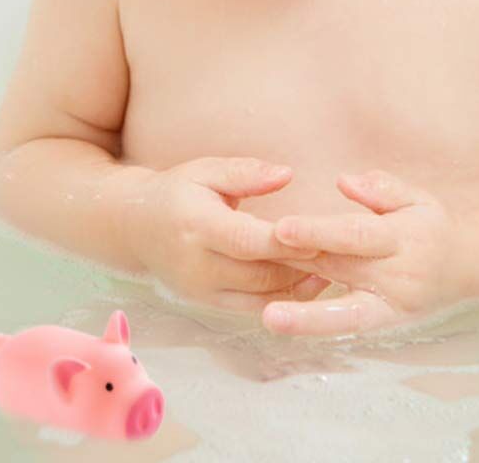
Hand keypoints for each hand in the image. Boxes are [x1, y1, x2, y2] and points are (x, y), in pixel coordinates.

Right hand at [123, 157, 333, 312]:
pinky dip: (284, 299)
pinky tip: (309, 283)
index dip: (289, 242)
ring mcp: (201, 290)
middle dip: (304, 267)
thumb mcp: (205, 170)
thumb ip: (246, 173)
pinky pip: (253, 308)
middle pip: (261, 274)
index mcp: (197, 226)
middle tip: (345, 256)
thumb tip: (288, 175)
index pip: (251, 241)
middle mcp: (197, 265)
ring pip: (262, 297)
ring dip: (299, 287)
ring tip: (337, 270)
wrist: (133, 227)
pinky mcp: (208, 304)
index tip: (325, 234)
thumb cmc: (176, 191)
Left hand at [261, 169, 463, 336]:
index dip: (318, 231)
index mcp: (403, 238)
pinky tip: (282, 323)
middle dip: (297, 267)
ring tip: (269, 316)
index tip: (282, 227)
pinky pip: (347, 326)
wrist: (466, 269)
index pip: (355, 234)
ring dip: (303, 313)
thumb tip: (343, 182)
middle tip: (254, 263)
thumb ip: (382, 188)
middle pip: (340, 270)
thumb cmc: (432, 226)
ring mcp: (391, 306)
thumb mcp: (417, 198)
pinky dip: (315, 324)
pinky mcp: (384, 323)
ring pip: (342, 309)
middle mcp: (397, 276)